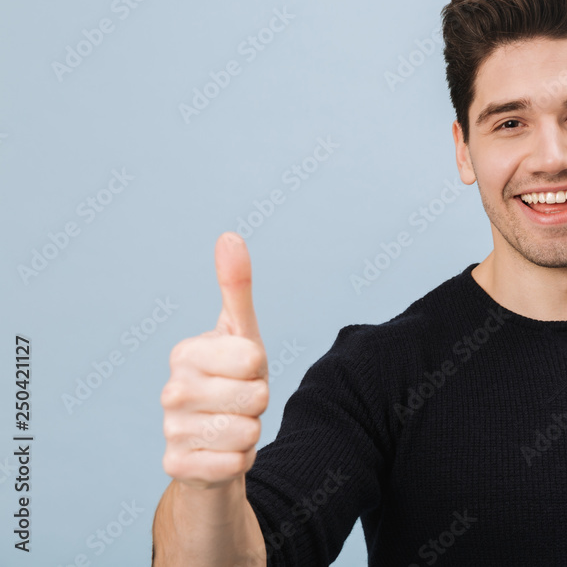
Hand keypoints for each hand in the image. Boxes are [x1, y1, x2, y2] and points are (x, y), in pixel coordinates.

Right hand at [161, 232, 269, 488]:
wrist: (214, 443)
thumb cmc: (233, 381)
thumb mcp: (242, 334)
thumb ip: (237, 288)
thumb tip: (229, 236)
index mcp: (185, 352)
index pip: (253, 358)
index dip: (260, 368)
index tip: (244, 371)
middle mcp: (170, 390)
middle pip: (255, 397)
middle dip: (259, 402)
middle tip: (240, 401)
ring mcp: (170, 429)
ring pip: (248, 432)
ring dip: (252, 432)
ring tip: (233, 425)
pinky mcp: (177, 467)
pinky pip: (235, 464)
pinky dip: (240, 460)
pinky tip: (223, 452)